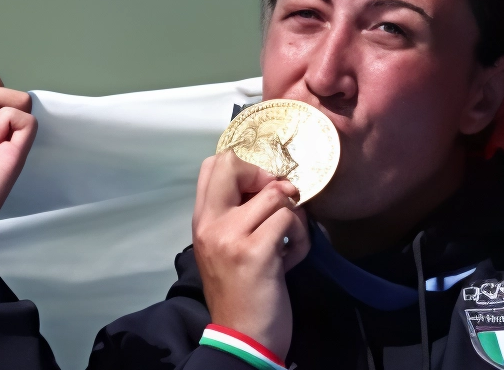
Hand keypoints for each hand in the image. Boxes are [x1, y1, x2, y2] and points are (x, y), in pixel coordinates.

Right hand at [193, 152, 309, 360]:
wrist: (241, 338)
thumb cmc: (238, 293)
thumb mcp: (226, 248)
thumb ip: (237, 216)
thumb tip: (271, 185)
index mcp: (201, 220)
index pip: (213, 164)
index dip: (245, 168)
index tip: (261, 193)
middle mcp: (210, 224)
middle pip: (233, 164)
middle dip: (267, 177)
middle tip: (279, 204)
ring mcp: (231, 237)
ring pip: (275, 194)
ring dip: (293, 216)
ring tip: (288, 241)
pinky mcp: (255, 253)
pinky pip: (290, 220)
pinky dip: (301, 237)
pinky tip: (292, 258)